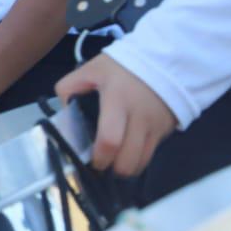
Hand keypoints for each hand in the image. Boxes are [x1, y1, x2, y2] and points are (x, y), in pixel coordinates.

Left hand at [55, 53, 176, 176]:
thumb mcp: (89, 70)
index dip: (99, 157)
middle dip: (112, 168)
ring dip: (126, 167)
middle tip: (102, 162)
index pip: (110, 139)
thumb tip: (64, 118)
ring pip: (142, 162)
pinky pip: (151, 154)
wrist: (162, 61)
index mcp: (118, 101)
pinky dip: (138, 159)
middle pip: (128, 160)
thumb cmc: (121, 67)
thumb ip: (69, 89)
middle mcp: (140, 118)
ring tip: (114, 158)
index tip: (91, 160)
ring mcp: (156, 127)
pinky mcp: (166, 132)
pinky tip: (127, 151)